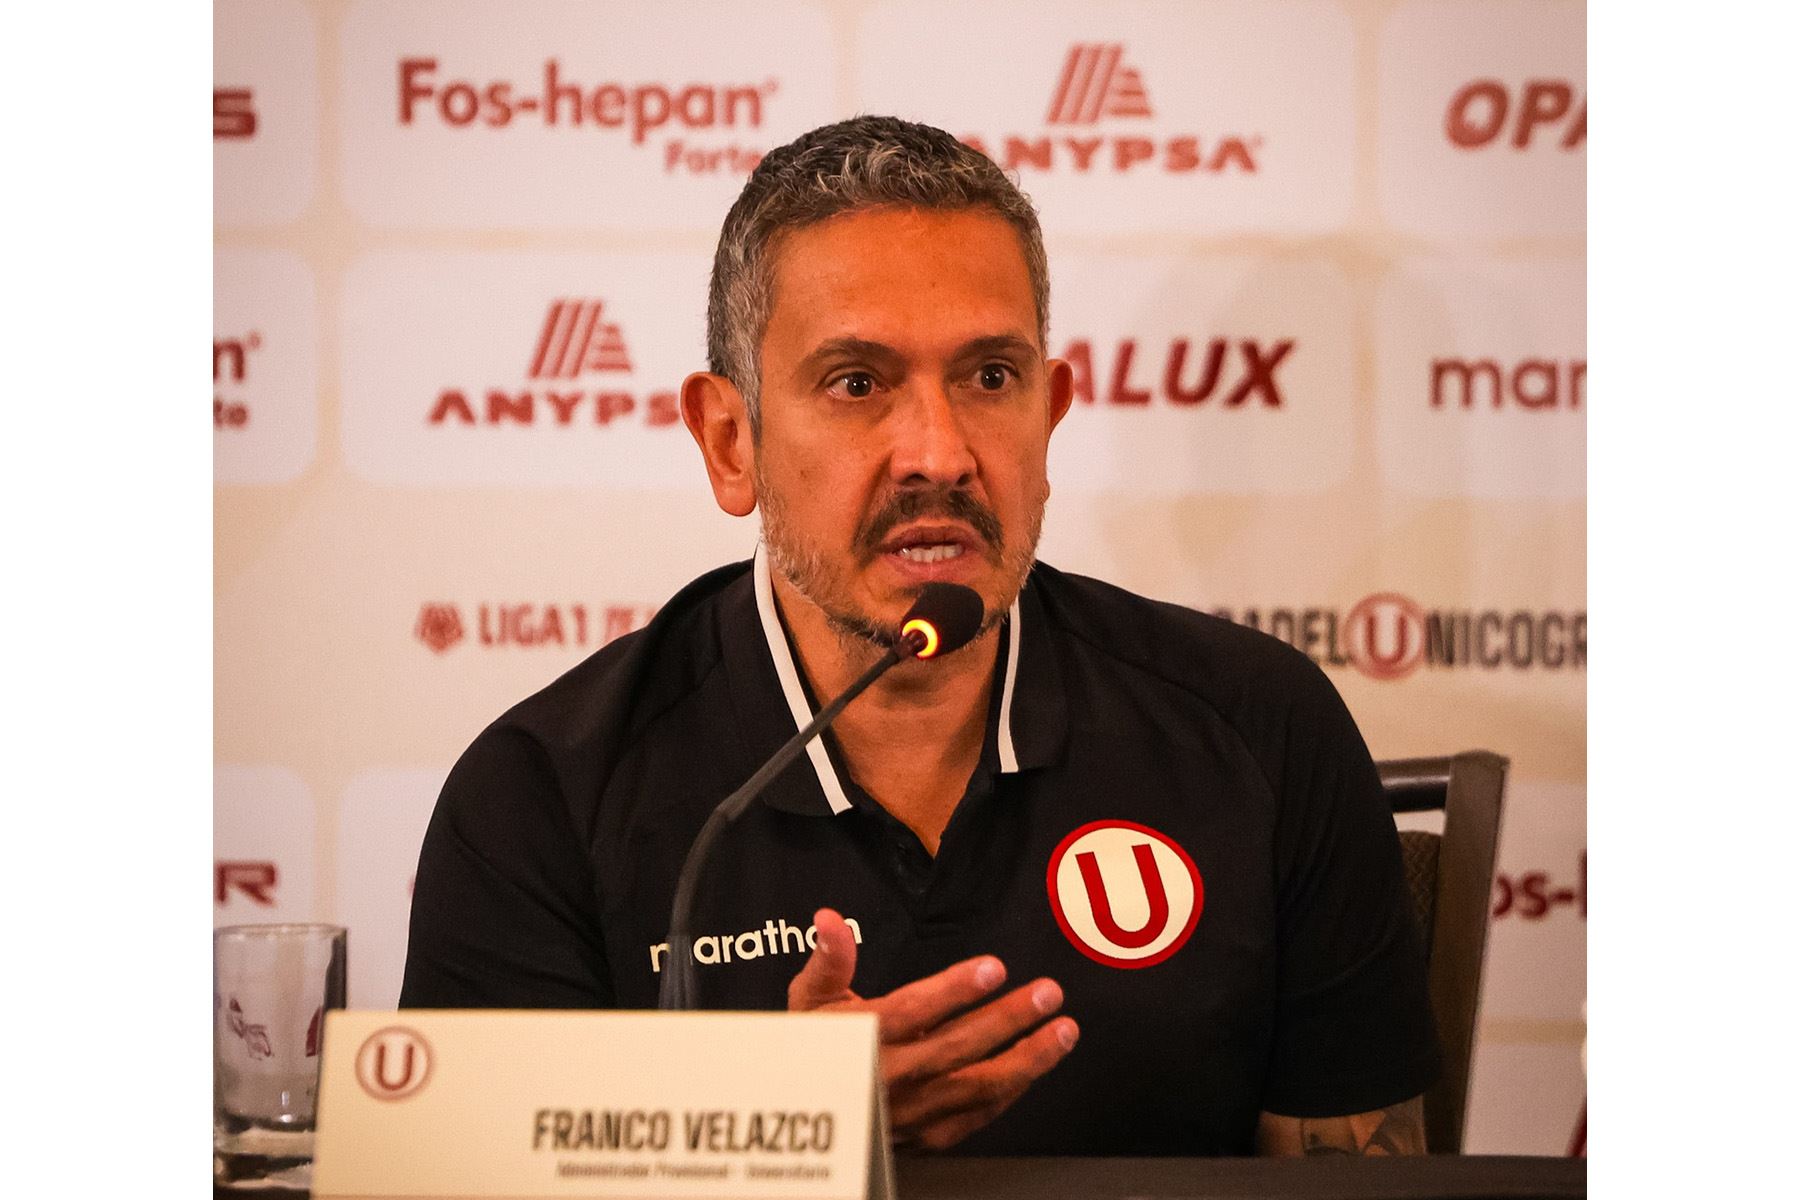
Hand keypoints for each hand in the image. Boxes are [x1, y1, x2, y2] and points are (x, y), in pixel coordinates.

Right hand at [787, 908, 1078, 1150]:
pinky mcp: (928, 1134)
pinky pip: (977, 1114)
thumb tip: (829, 918)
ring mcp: (913, 1111)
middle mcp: (891, 1078)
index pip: (912, 1012)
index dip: (953, 991)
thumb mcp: (810, 1000)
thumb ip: (829, 959)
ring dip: (1027, 1058)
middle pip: (957, 1048)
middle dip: (1008, 1019)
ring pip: (977, 1086)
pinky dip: (1011, 1090)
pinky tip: (1036, 1064)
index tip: (993, 968)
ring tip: (1063, 1031)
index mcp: (862, 1038)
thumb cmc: (813, 1046)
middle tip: (1047, 993)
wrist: (809, 1110)